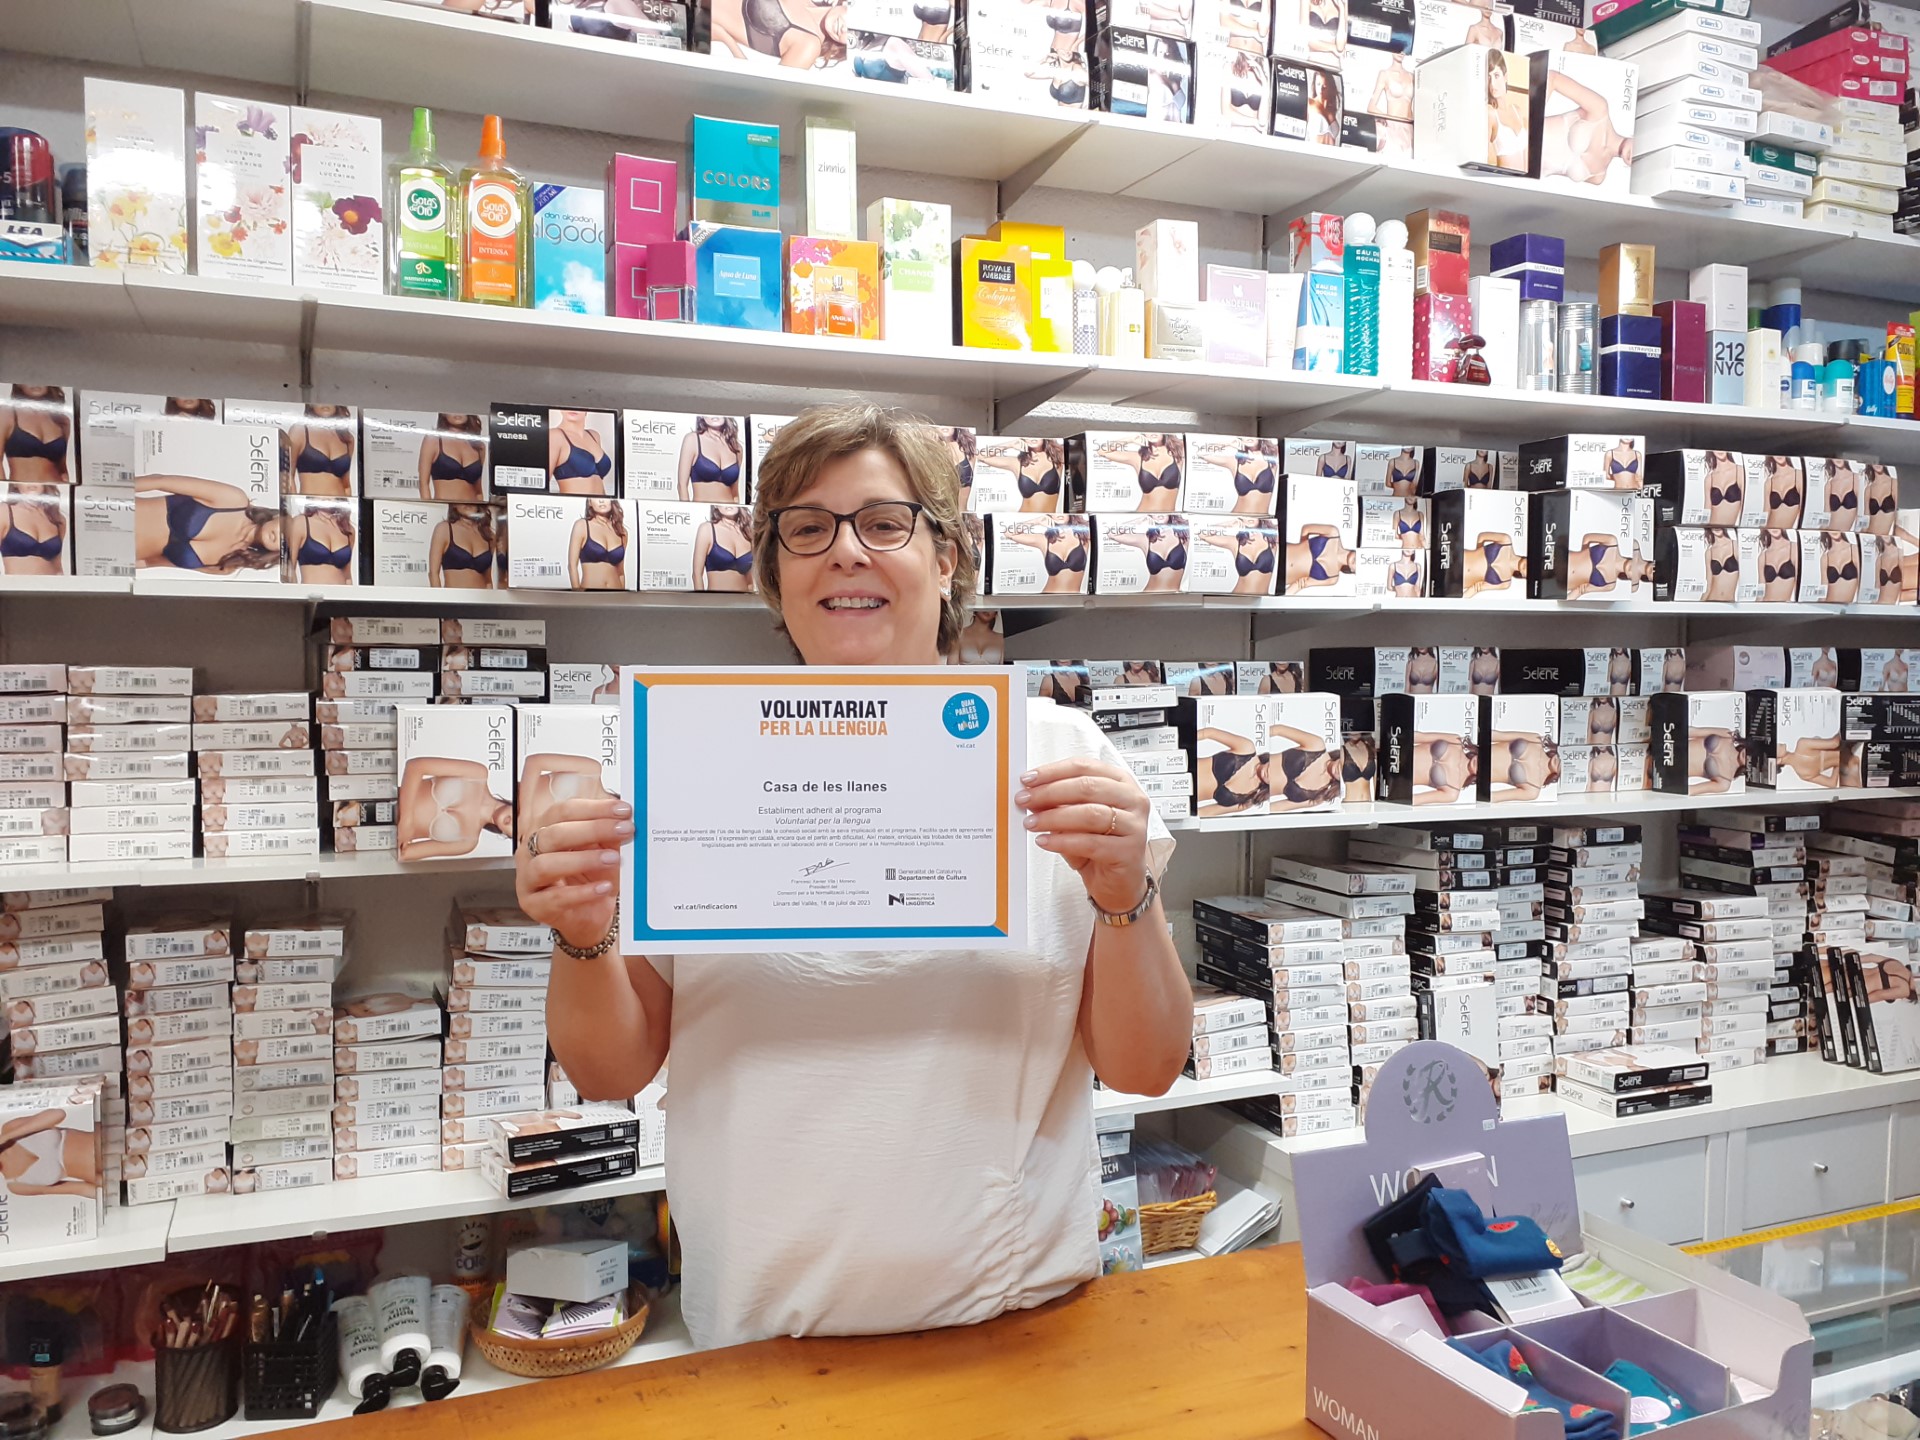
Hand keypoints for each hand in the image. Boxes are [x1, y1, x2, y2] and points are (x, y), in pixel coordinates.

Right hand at [515, 796, 632, 949]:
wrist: (589, 915)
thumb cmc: (591, 879)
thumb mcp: (604, 851)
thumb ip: (610, 835)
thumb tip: (625, 818)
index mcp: (545, 830)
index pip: (564, 811)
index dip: (594, 809)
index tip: (623, 810)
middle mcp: (531, 851)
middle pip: (554, 834)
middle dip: (592, 830)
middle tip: (623, 830)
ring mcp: (529, 878)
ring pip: (546, 864)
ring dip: (583, 860)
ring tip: (612, 859)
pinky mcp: (534, 905)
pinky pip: (555, 898)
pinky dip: (582, 893)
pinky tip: (603, 888)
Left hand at [1016, 758, 1152, 914]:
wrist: (1118, 882)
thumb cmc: (1100, 845)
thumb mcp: (1076, 818)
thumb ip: (1058, 803)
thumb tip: (1031, 793)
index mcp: (1120, 782)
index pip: (1084, 766)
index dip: (1053, 771)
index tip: (1028, 779)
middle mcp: (1132, 799)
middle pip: (1087, 787)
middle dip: (1050, 792)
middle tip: (1026, 800)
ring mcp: (1135, 825)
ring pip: (1090, 814)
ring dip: (1054, 817)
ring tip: (1032, 823)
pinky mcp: (1129, 851)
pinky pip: (1090, 842)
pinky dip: (1063, 841)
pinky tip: (1045, 841)